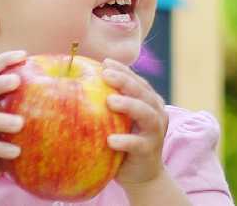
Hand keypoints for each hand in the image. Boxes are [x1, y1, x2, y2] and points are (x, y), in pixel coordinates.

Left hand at [102, 58, 171, 188]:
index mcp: (149, 103)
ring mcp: (155, 133)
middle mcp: (157, 113)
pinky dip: (126, 141)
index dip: (123, 70)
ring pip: (147, 114)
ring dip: (129, 106)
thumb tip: (79, 83)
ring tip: (110, 102)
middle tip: (105, 75)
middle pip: (143, 92)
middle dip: (125, 81)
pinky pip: (138, 144)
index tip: (104, 62)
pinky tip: (110, 140)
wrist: (142, 175)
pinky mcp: (149, 151)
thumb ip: (110, 104)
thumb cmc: (123, 143)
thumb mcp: (118, 120)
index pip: (138, 81)